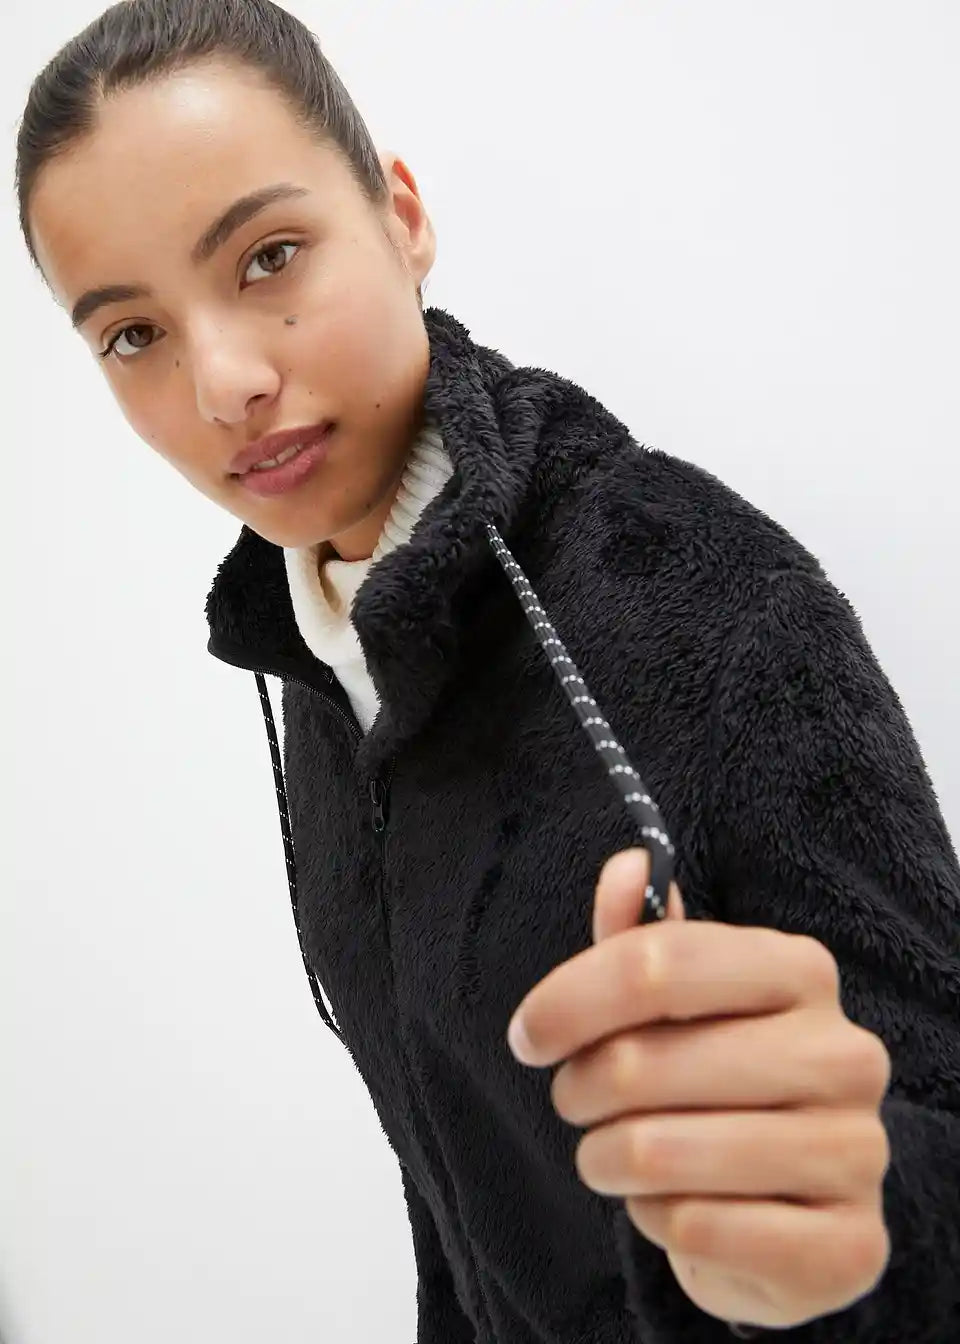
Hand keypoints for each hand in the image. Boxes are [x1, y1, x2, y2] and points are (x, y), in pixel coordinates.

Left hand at [506, 848, 891, 1329]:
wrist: (783, 1208)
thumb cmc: (713, 1081)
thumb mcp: (674, 1001)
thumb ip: (643, 937)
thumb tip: (625, 865)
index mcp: (799, 970)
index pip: (656, 962)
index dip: (567, 1000)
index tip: (527, 1035)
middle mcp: (843, 1052)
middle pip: (643, 1064)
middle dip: (580, 1090)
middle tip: (578, 1101)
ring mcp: (855, 1150)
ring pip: (659, 1153)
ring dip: (607, 1160)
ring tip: (614, 1155)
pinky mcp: (846, 1244)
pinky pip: (695, 1229)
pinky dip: (656, 1222)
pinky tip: (675, 1208)